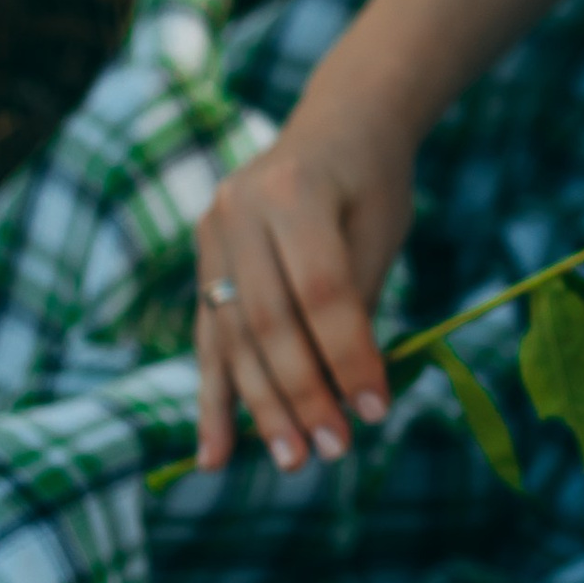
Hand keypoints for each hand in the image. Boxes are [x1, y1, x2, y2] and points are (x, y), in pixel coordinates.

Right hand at [193, 113, 417, 472]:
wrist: (336, 122)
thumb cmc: (372, 180)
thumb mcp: (381, 229)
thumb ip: (358, 302)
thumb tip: (348, 396)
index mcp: (294, 190)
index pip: (321, 292)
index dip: (347, 355)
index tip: (376, 411)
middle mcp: (237, 210)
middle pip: (269, 322)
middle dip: (302, 394)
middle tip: (334, 451)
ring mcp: (210, 235)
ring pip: (234, 337)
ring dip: (260, 407)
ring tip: (291, 460)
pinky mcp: (202, 260)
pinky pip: (209, 338)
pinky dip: (215, 398)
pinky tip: (213, 453)